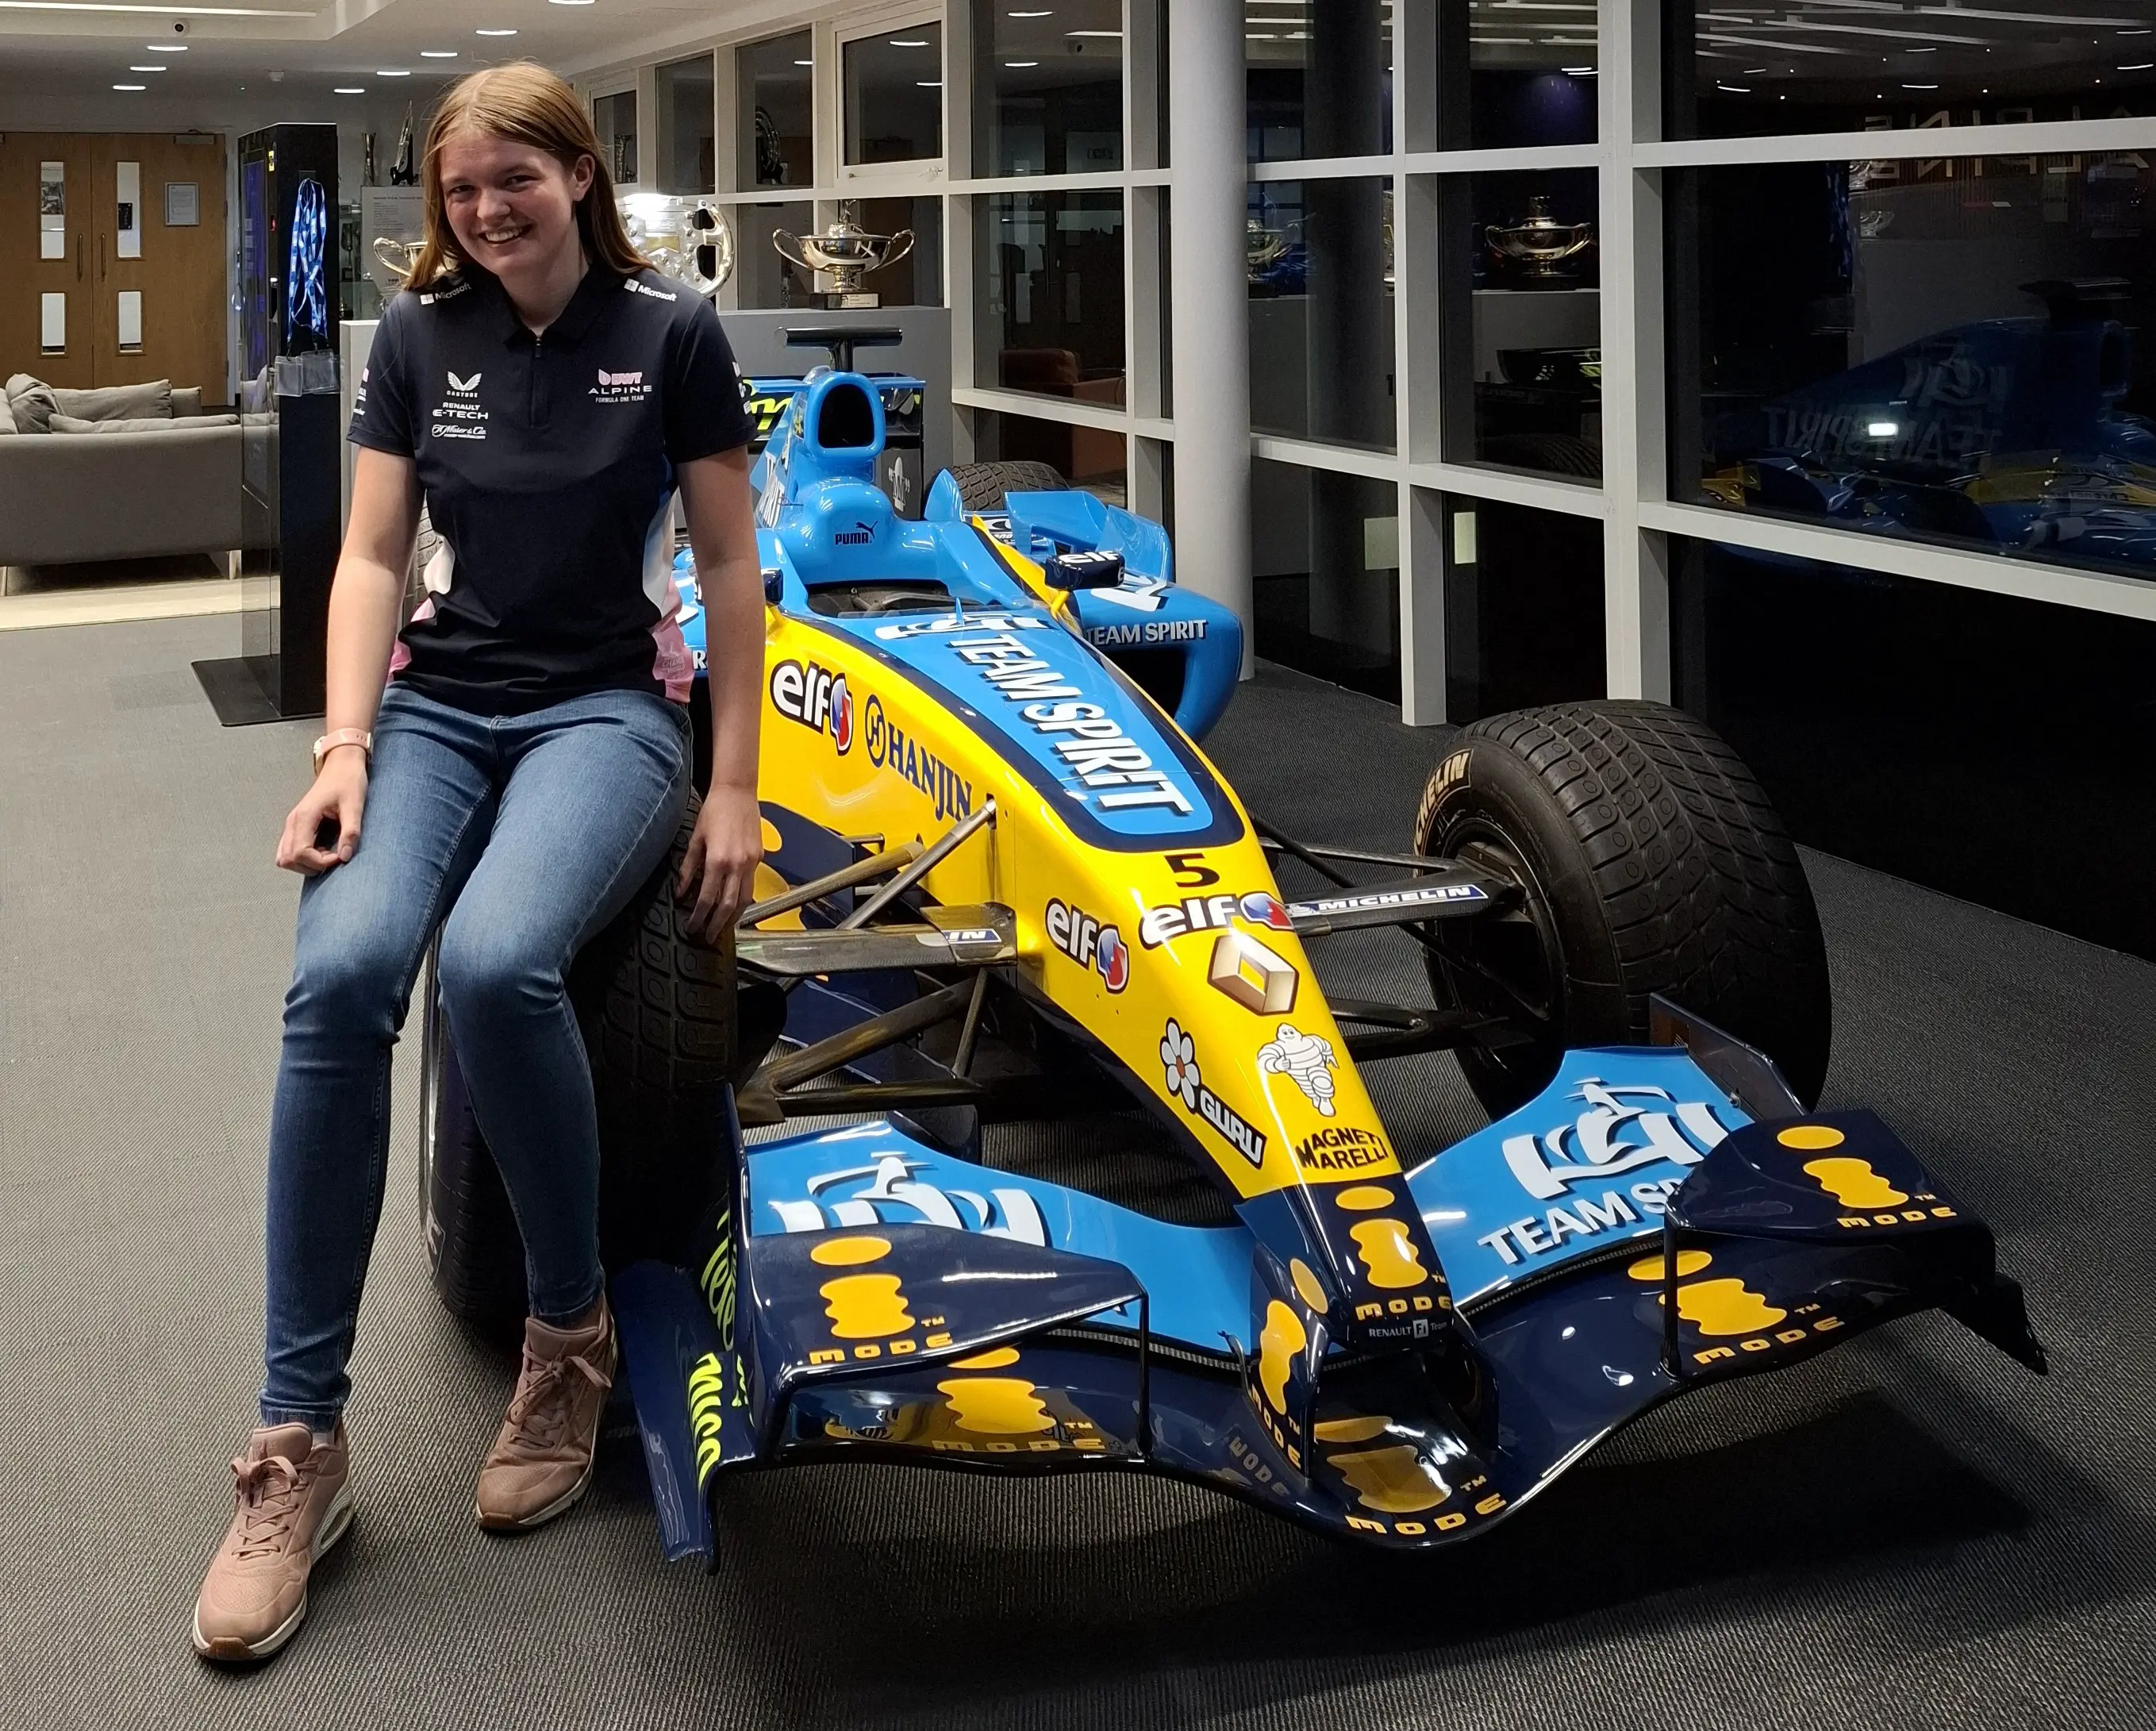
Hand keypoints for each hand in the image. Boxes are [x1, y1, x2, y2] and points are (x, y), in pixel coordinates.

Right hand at [276, 750, 367, 875]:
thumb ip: (351, 831)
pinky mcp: (297, 825)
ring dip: (306, 863)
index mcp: (304, 817)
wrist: (342, 764)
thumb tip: (345, 856)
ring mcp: (292, 824)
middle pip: (287, 860)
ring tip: (329, 854)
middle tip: (334, 857)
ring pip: (284, 857)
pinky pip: (290, 849)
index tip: (341, 855)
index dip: (320, 862)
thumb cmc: (348, 781)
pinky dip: (303, 857)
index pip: (299, 853)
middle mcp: (293, 822)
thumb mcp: (355, 805)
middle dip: (311, 866)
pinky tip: (324, 849)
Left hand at [677, 782, 761, 943]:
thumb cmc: (714, 810)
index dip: (698, 916)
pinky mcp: (759, 858)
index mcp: (718, 860)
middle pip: (728, 905)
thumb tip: (681, 892)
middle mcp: (737, 865)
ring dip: (733, 917)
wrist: (737, 792)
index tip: (692, 926)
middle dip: (717, 924)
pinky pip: (751, 885)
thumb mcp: (695, 839)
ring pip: (744, 899)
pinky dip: (742, 899)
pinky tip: (734, 905)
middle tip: (707, 937)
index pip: (707, 898)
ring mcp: (751, 862)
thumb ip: (688, 868)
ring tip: (723, 927)